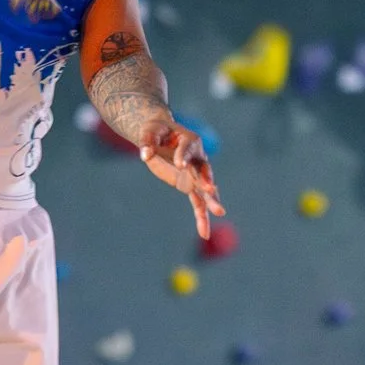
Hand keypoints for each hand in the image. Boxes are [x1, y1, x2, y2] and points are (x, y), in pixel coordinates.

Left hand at [136, 119, 225, 239]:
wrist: (160, 136)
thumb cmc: (155, 131)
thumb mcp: (148, 133)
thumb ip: (147, 142)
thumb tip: (145, 154)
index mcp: (189, 140)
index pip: (188, 149)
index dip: (184, 156)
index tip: (180, 164)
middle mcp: (197, 158)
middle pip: (204, 170)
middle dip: (207, 180)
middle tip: (210, 188)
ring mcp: (195, 174)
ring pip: (205, 190)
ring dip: (211, 201)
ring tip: (219, 212)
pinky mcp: (190, 186)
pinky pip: (198, 203)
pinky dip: (201, 217)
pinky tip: (204, 233)